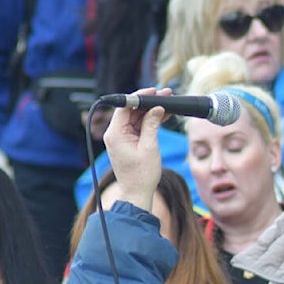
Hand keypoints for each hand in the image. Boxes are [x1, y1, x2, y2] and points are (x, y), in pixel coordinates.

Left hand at [103, 87, 168, 210]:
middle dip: (148, 102)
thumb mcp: (149, 146)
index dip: (139, 96)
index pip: (124, 107)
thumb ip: (152, 124)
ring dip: (151, 111)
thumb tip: (157, 108)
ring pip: (136, 118)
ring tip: (168, 103)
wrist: (138, 193)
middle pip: (131, 111)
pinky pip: (139, 127)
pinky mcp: (128, 142)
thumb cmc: (142, 174)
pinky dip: (150, 121)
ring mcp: (121, 138)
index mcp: (115, 134)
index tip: (153, 91)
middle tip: (165, 95)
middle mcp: (115, 134)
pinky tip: (163, 115)